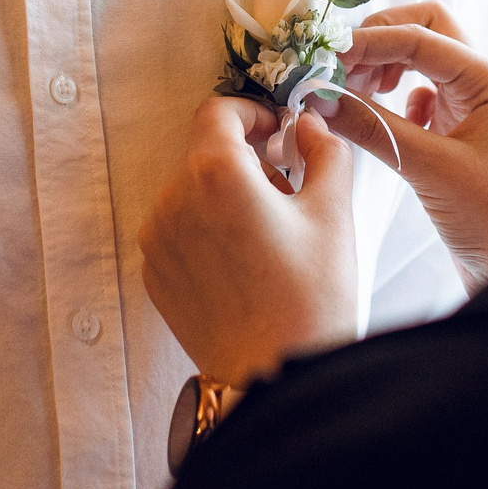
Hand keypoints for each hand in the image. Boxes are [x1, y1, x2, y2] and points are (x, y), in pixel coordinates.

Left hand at [138, 96, 358, 389]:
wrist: (274, 377)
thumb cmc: (310, 297)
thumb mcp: (333, 212)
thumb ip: (324, 151)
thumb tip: (308, 125)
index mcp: (215, 172)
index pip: (219, 111)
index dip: (252, 113)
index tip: (278, 133)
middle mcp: (173, 198)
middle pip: (204, 151)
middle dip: (245, 157)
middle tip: (287, 188)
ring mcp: (157, 239)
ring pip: (190, 191)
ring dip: (225, 194)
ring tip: (269, 232)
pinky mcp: (154, 273)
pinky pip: (178, 229)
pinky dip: (207, 229)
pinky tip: (244, 261)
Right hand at [322, 2, 487, 288]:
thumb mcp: (428, 168)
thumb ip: (374, 127)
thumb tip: (321, 96)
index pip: (421, 35)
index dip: (369, 41)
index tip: (326, 57)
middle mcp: (484, 80)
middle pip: (424, 28)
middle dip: (379, 39)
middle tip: (340, 69)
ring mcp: (472, 102)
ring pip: (420, 58)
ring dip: (383, 66)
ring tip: (352, 93)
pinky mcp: (458, 127)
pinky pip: (419, 91)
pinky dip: (392, 96)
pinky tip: (382, 121)